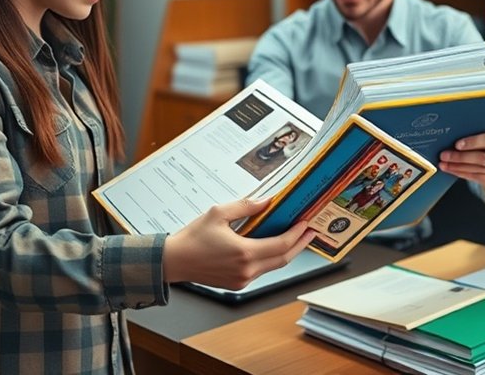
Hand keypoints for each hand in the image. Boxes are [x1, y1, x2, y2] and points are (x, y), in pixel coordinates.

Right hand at [163, 197, 315, 289]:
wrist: (174, 261)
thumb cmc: (193, 238)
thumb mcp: (218, 213)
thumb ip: (246, 206)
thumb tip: (267, 201)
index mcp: (244, 252)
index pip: (281, 245)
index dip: (296, 234)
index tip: (305, 224)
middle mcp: (246, 270)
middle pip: (283, 259)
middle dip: (299, 245)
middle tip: (310, 233)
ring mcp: (242, 280)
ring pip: (273, 266)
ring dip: (286, 252)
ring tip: (295, 238)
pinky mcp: (237, 284)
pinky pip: (261, 271)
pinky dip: (270, 259)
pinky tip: (272, 247)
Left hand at [438, 131, 484, 197]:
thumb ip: (479, 139)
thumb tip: (452, 135)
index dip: (473, 142)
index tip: (456, 144)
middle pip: (483, 157)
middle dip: (460, 156)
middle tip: (443, 155)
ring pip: (478, 169)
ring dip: (457, 166)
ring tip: (443, 164)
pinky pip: (477, 178)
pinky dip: (461, 173)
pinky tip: (451, 170)